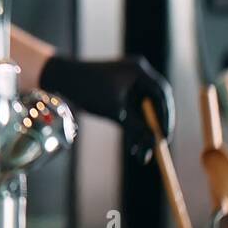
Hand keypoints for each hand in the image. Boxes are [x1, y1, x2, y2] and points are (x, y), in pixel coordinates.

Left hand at [39, 55, 173, 162]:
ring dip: (142, 132)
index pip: (162, 95)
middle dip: (154, 129)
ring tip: (141, 156)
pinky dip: (131, 127)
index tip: (166, 138)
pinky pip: (130, 111)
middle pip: (154, 104)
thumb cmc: (87, 91)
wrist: (61, 79)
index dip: (166, 118)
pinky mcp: (119, 92)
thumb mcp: (115, 111)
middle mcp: (137, 74)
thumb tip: (155, 144)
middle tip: (158, 148)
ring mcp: (128, 83)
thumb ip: (136, 127)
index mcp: (139, 71)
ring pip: (141, 112)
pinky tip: (132, 148)